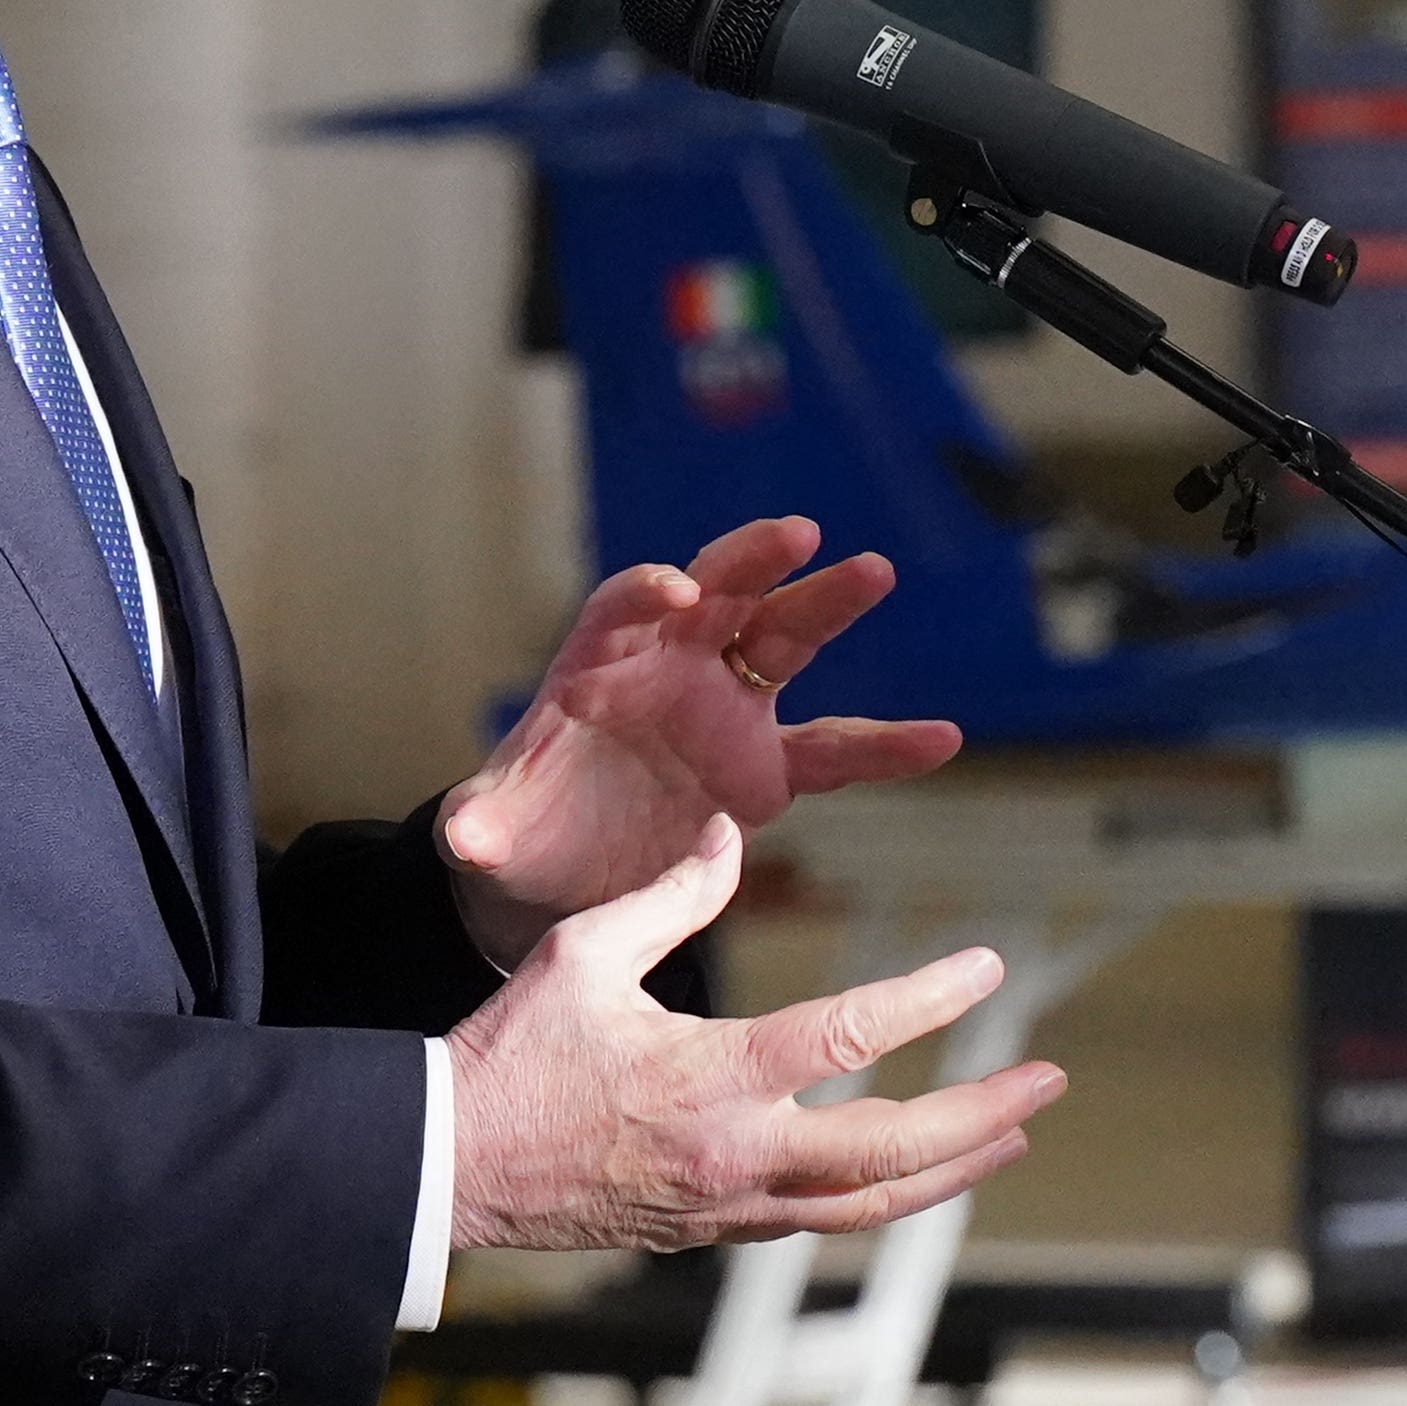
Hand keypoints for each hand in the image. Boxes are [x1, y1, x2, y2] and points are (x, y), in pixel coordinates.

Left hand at [440, 516, 964, 967]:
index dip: (645, 594)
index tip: (676, 590)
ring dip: (825, 603)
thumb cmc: (521, 832)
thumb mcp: (492, 831)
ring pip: (782, 642)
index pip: (620, 610)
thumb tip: (463, 834)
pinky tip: (943, 737)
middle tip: (797, 533)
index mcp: (597, 669)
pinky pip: (832, 750)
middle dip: (753, 559)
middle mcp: (668, 671)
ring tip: (875, 570)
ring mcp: (723, 710)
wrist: (561, 872)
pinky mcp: (761, 768)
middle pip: (717, 595)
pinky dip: (886, 746)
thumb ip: (482, 827)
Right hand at [442, 821, 1059, 1255]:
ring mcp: (729, 1204)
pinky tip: (920, 1173)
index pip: (849, 1037)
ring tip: (1013, 1136)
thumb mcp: (582, 954)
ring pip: (870, 1203)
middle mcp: (735, 1155)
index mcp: (710, 1078)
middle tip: (1046, 1081)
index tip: (991, 967)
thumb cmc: (507, 1056)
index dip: (930, 999)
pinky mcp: (713, 1229)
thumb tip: (735, 830)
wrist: (444, 1168)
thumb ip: (672, 896)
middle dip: (981, 1115)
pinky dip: (885, 1196)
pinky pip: (823, 1220)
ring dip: (953, 1169)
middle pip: (892, 1151)